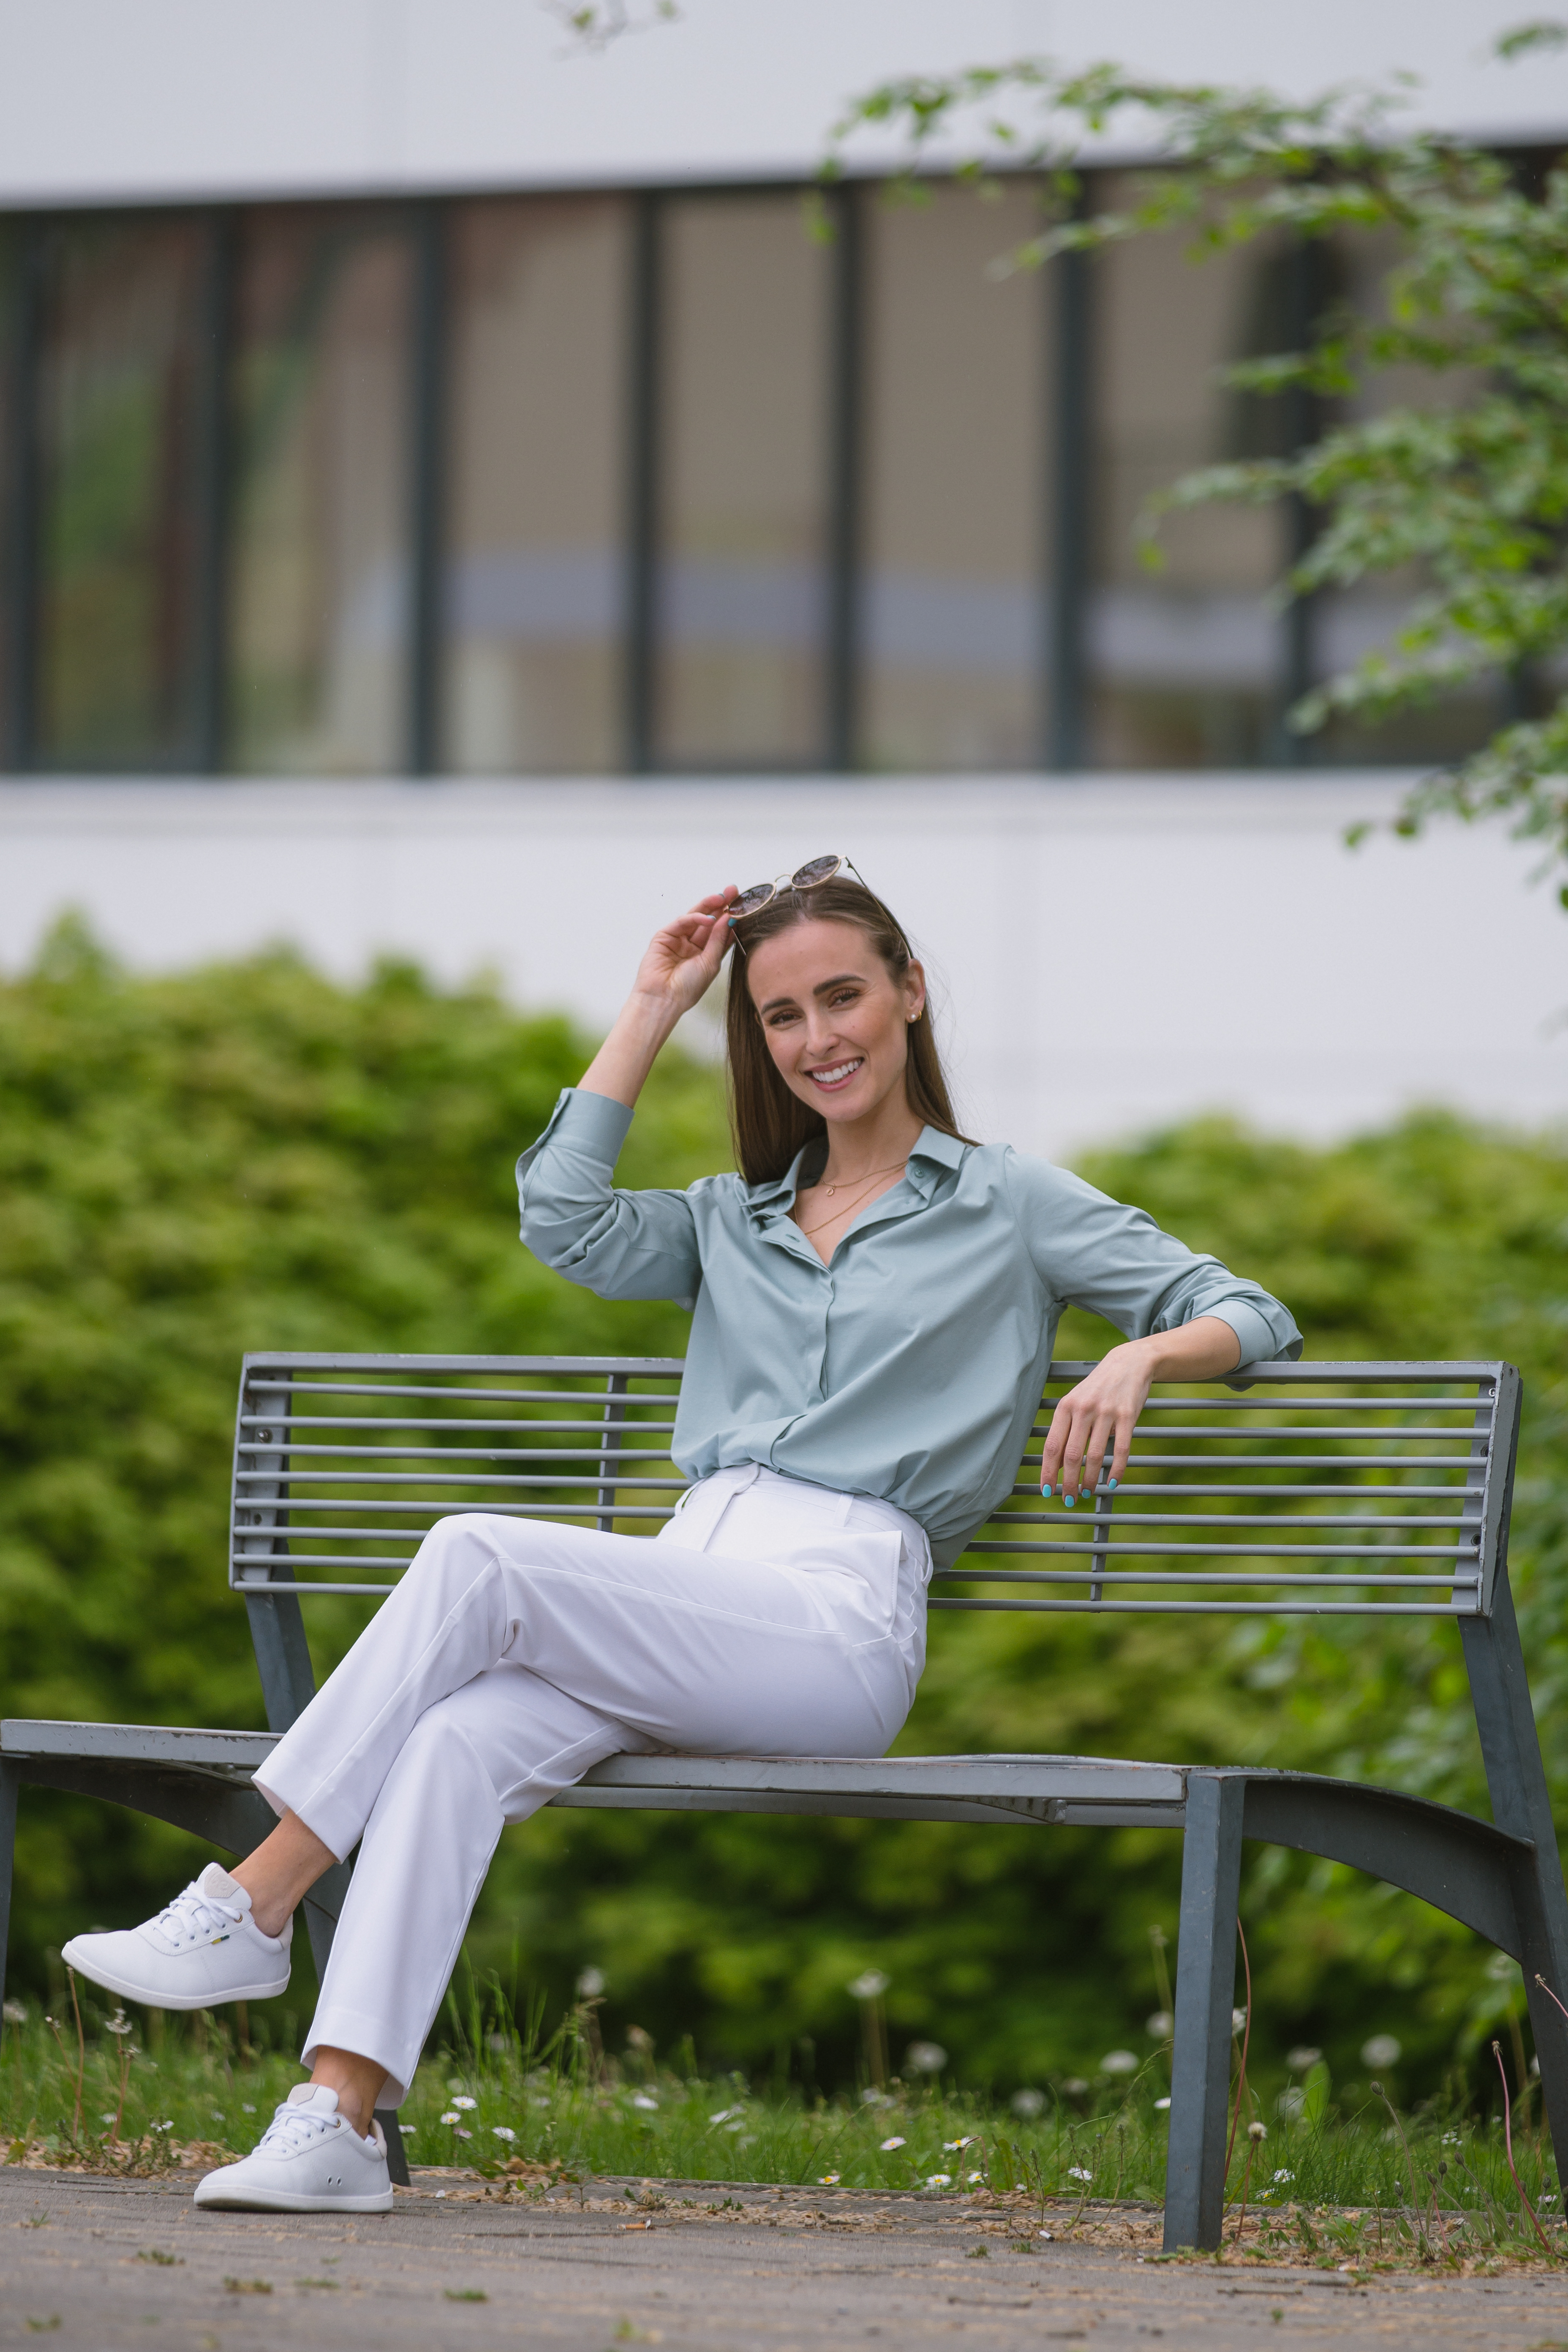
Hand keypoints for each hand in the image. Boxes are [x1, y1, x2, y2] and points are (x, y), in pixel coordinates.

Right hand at [629, 888, 738, 1021]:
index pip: (720, 931)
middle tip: (733, 891)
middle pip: (709, 920)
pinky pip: (681, 922)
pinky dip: (695, 918)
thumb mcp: (710, 963)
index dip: (731, 917)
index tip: (743, 904)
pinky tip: (708, 918)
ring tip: (723, 897)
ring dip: (709, 906)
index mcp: (705, 954)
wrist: (664, 999)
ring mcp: (678, 939)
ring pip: (695, 917)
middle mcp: (692, 945)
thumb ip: (719, 939)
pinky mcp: (664, 936)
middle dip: (721, 906)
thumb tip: (729, 918)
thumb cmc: (687, 988)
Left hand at [1039, 1341, 1153, 1505]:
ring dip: (1090, 1479)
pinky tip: (1112, 1482)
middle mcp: (1083, 1409)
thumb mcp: (1075, 1400)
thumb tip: (1056, 1462)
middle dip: (1068, 1482)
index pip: (1052, 1446)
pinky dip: (1117, 1470)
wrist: (1129, 1363)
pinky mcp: (1127, 1415)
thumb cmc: (1098, 1387)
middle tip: (1069, 1498)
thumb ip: (1066, 1426)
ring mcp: (1106, 1412)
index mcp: (1065, 1407)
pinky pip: (1121, 1449)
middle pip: (1071, 1455)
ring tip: (1088, 1491)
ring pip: (1095, 1455)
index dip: (1048, 1471)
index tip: (1047, 1490)